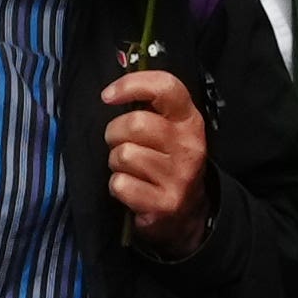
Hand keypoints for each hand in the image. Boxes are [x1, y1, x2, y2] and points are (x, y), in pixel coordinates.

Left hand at [98, 58, 212, 235]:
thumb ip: (149, 108)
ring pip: (124, 155)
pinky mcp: (164, 203)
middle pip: (135, 123)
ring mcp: (179, 176)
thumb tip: (114, 92)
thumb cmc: (167, 162)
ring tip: (129, 169)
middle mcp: (188, 145)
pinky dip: (118, 186)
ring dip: (116, 162)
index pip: (165, 87)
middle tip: (119, 143)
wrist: (188, 212)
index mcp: (189, 120)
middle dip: (115, 133)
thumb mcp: (169, 129)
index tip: (109, 96)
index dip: (131, 85)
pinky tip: (131, 188)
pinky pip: (121, 184)